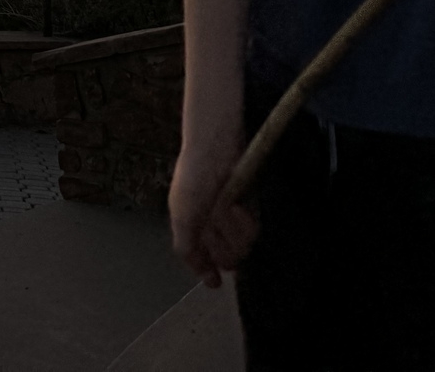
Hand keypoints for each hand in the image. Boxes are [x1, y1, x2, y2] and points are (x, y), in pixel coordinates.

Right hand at [170, 138, 258, 286]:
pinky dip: (245, 220)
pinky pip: (253, 227)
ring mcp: (232, 216)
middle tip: (218, 226)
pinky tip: (237, 206)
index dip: (206, 271)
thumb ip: (185, 247)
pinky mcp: (249, 206)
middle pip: (225, 255)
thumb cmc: (192, 179)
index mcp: (191, 225)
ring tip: (228, 210)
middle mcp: (212, 224)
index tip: (215, 283)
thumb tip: (198, 272)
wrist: (215, 150)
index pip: (200, 256)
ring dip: (234, 231)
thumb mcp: (181, 215)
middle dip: (223, 247)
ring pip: (241, 244)